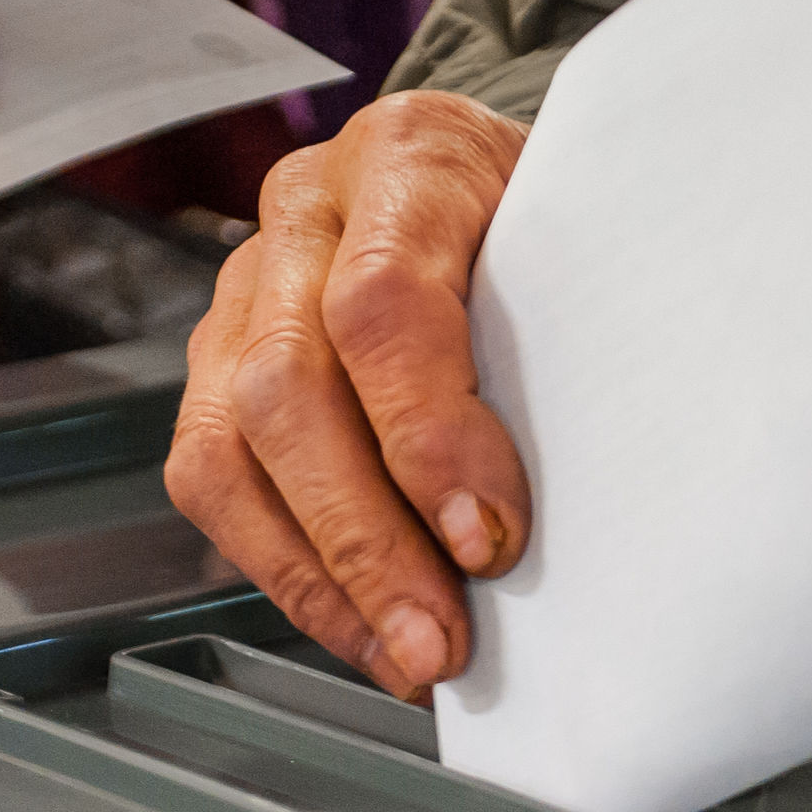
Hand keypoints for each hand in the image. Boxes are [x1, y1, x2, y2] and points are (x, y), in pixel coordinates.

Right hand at [165, 92, 533, 697]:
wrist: (495, 177)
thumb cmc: (554, 218)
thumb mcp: (588, 239)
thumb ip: (580, 335)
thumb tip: (599, 509)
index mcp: (408, 157)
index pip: (381, 299)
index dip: (426, 432)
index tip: (490, 537)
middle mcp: (306, 210)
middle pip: (287, 384)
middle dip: (364, 537)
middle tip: (440, 639)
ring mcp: (245, 284)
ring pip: (226, 442)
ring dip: (316, 572)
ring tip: (401, 654)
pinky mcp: (217, 358)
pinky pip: (212, 478)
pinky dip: (286, 569)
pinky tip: (359, 624)